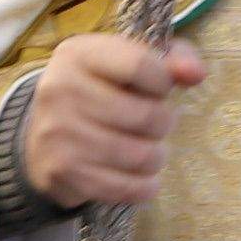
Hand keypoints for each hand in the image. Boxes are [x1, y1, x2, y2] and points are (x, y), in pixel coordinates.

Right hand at [20, 32, 206, 209]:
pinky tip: (143, 177)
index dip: (163, 82)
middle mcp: (60, 89)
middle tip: (157, 123)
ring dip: (156, 156)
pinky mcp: (63, 171)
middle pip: (145, 115)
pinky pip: (125, 187)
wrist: (43, 135)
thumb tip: (196, 74)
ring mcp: (58, 133)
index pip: (140, 65)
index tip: (159, 89)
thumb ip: (170, 58)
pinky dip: (145, 186)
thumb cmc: (100, 89)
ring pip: (140, 155)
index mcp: (78, 53)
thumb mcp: (128, 60)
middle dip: (163, 123)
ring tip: (149, 149)